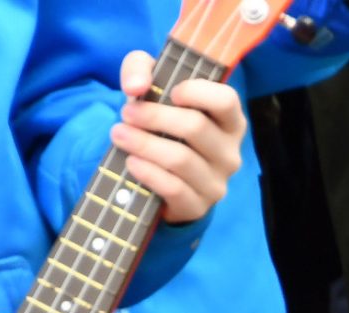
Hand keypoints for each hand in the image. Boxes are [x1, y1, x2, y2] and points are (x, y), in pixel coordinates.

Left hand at [113, 50, 246, 224]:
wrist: (163, 178)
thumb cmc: (163, 125)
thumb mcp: (152, 87)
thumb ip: (140, 69)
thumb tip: (135, 86)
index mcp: (229, 121)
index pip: (226, 101)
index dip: (198, 92)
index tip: (171, 91)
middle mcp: (230, 153)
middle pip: (196, 127)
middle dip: (154, 117)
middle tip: (126, 113)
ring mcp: (217, 183)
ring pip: (181, 159)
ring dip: (144, 144)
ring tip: (118, 134)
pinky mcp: (199, 206)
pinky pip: (174, 189)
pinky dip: (148, 173)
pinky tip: (131, 162)